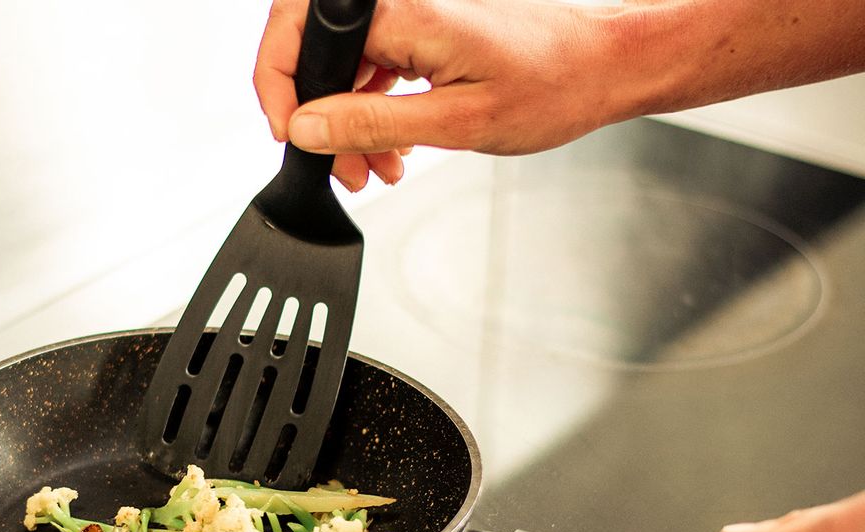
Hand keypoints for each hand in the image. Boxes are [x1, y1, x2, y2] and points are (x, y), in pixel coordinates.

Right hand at [253, 0, 625, 189]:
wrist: (599, 69)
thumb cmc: (552, 86)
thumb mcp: (455, 123)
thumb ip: (371, 124)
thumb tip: (306, 128)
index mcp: (403, 10)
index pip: (298, 35)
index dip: (280, 89)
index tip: (293, 136)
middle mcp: (399, 2)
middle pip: (312, 49)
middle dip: (314, 115)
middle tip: (339, 164)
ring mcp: (409, 14)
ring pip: (341, 66)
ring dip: (345, 123)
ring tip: (374, 167)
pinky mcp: (419, 29)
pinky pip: (370, 67)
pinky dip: (369, 111)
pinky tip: (390, 147)